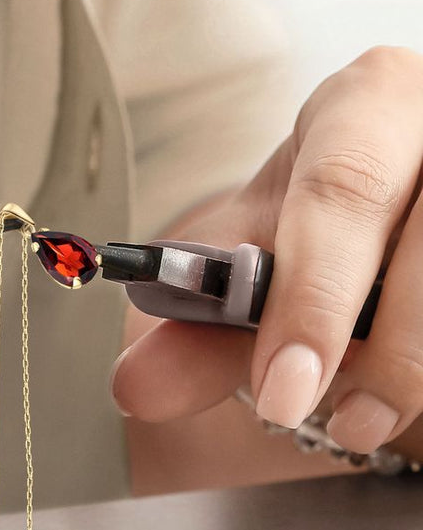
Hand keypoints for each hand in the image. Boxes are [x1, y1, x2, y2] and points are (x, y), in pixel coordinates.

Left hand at [112, 47, 422, 458]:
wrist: (395, 189)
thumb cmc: (325, 213)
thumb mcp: (264, 250)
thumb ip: (205, 321)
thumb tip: (135, 387)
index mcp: (367, 104)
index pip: (341, 192)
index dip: (313, 298)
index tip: (281, 393)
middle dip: (384, 354)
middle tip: (339, 425)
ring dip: (411, 369)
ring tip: (360, 419)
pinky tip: (398, 390)